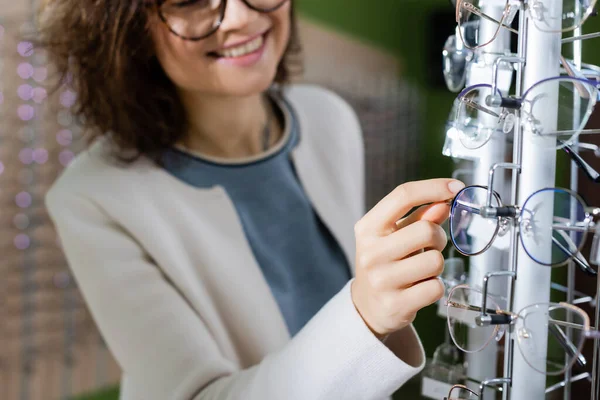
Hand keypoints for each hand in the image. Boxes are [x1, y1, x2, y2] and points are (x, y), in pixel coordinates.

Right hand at [351, 179, 465, 337]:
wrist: (367, 306)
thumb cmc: (385, 263)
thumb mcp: (395, 235)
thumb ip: (420, 217)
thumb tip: (445, 201)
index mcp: (368, 228)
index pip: (403, 196)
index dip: (434, 187)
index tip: (456, 187)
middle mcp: (371, 252)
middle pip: (426, 230)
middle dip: (438, 238)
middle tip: (431, 246)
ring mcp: (381, 280)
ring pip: (435, 261)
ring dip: (436, 265)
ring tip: (421, 270)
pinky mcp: (395, 304)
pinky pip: (436, 288)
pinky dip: (435, 287)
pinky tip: (420, 288)